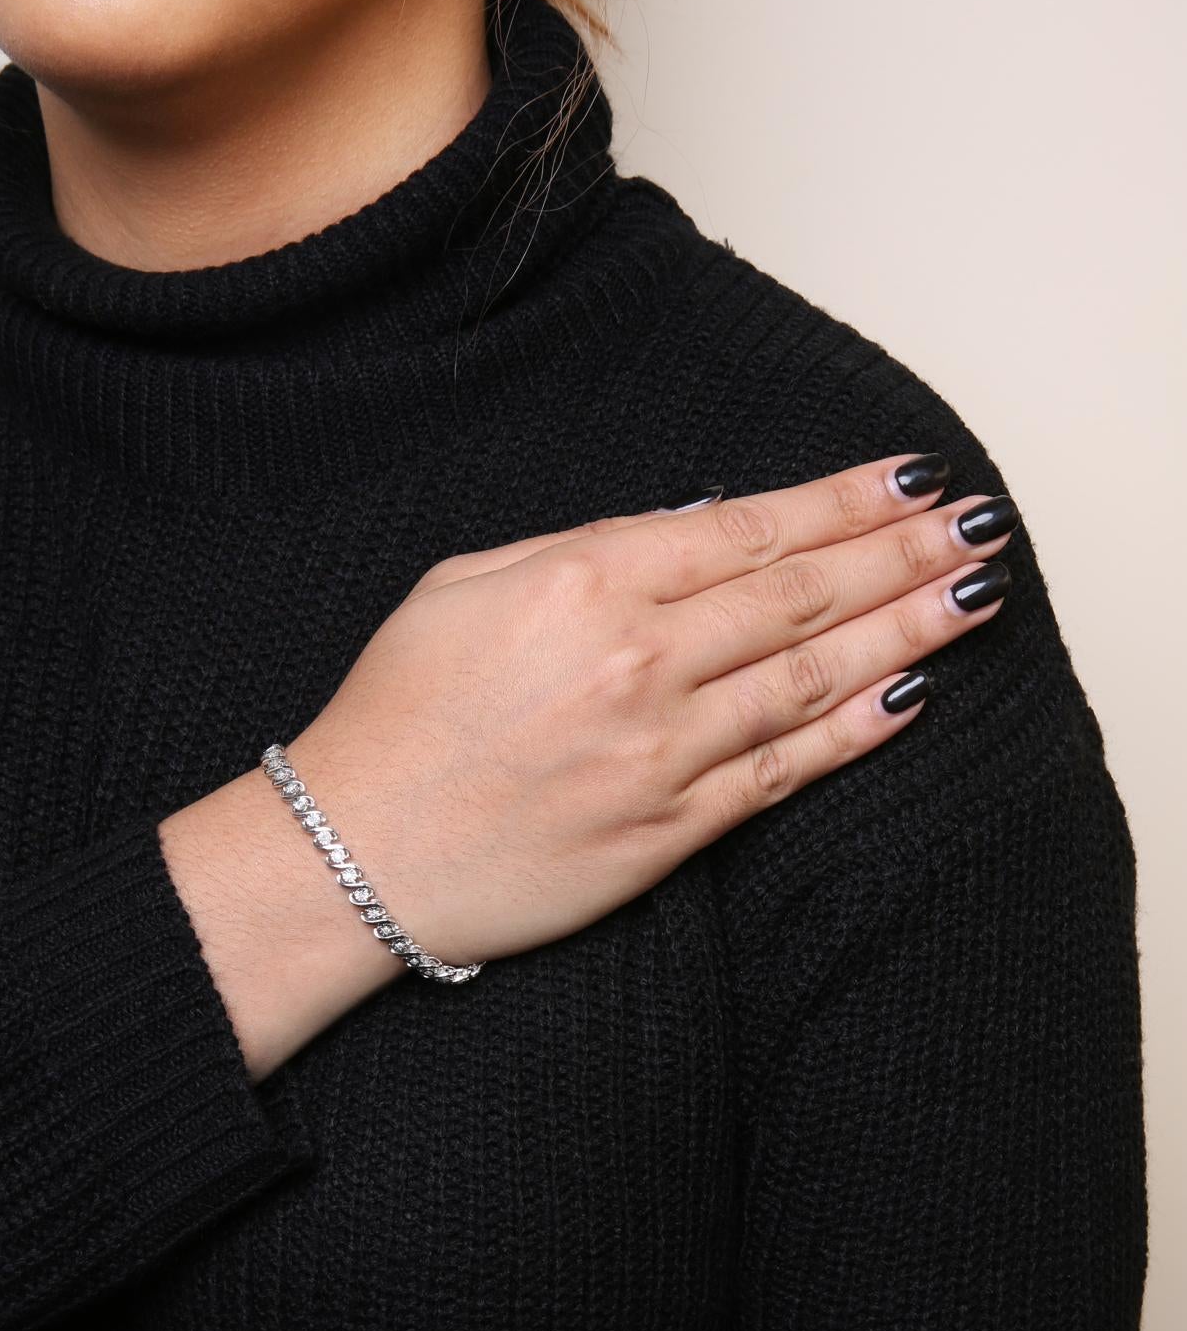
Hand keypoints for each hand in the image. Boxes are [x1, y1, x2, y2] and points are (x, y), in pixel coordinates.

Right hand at [284, 456, 1016, 971]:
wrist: (354, 853)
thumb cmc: (396, 714)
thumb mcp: (464, 584)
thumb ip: (584, 548)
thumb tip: (696, 530)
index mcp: (583, 580)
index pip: (750, 527)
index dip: (846, 499)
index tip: (913, 478)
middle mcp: (636, 660)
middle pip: (802, 593)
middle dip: (902, 551)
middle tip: (976, 522)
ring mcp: (659, 751)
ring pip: (813, 677)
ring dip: (905, 629)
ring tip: (974, 595)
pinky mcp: (667, 832)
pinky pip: (782, 772)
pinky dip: (855, 733)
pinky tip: (913, 695)